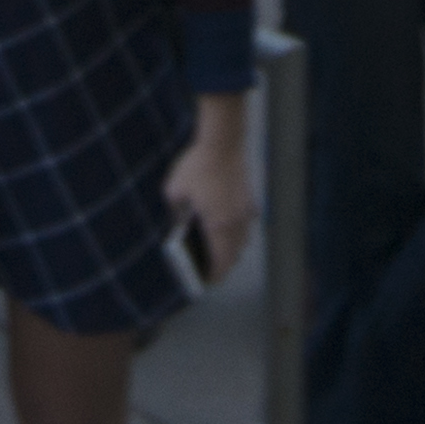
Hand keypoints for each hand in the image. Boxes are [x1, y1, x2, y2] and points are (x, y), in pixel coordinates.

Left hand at [167, 97, 256, 282]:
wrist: (223, 142)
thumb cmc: (198, 166)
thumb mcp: (174, 192)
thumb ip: (175, 212)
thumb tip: (177, 223)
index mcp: (219, 226)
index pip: (221, 261)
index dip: (214, 275)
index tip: (207, 281)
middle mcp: (237, 222)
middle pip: (235, 254)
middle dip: (224, 265)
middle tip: (212, 270)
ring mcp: (246, 210)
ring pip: (243, 240)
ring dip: (232, 249)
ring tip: (219, 251)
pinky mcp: (250, 198)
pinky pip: (245, 224)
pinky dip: (237, 231)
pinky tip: (226, 225)